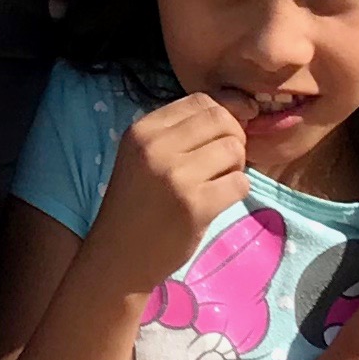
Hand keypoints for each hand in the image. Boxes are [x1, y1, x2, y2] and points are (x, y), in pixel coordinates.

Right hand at [94, 95, 247, 271]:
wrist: (118, 258)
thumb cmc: (135, 206)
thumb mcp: (143, 158)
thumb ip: (179, 134)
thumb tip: (236, 112)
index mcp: (142, 130)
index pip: (200, 101)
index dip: (219, 118)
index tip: (217, 140)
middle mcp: (156, 147)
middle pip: (221, 120)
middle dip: (233, 139)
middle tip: (225, 163)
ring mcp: (176, 176)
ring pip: (234, 150)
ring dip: (236, 167)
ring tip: (218, 183)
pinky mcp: (196, 205)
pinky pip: (240, 182)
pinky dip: (237, 190)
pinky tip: (218, 201)